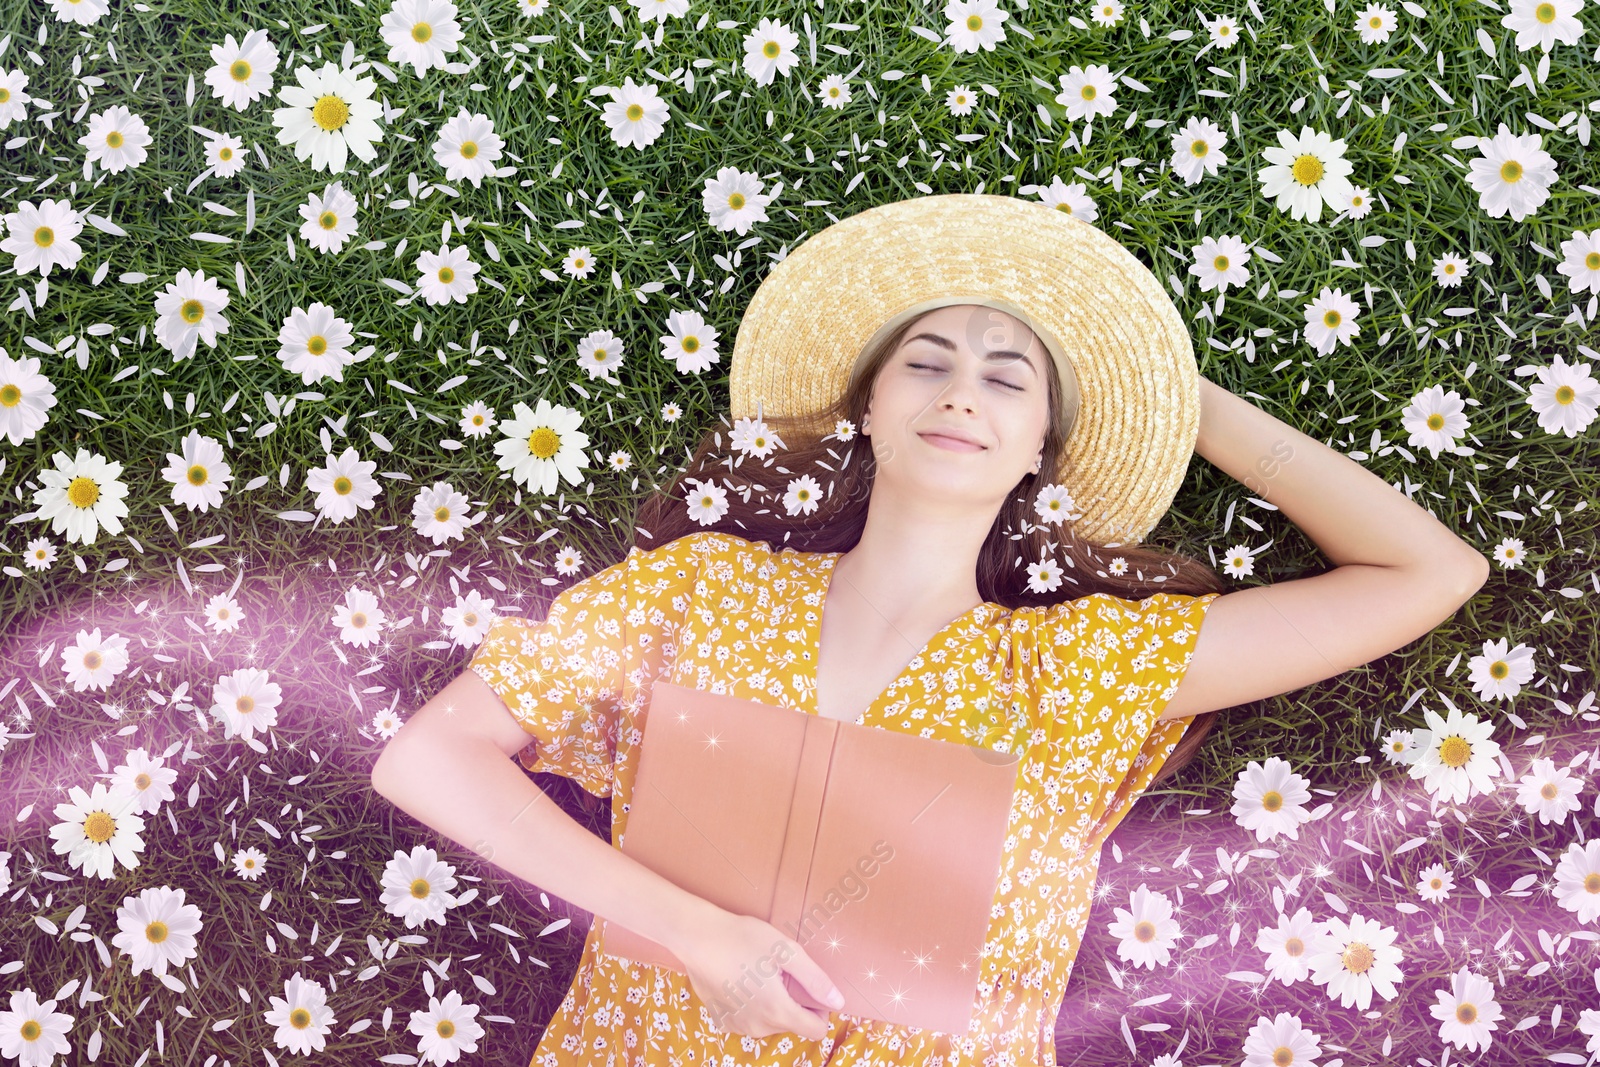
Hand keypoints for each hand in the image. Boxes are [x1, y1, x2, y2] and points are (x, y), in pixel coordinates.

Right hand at [670, 905, 843, 1040]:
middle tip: (779, 972)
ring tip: (758, 974)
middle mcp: (758, 1027)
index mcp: (777, 1011)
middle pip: (793, 1024)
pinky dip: (751, 1005)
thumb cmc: (743, 938)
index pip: (816, 1030)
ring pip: (770, 1022)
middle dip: (793, 1002)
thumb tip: (838, 1002)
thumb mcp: (786, 951)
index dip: (820, 1010)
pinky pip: (749, 1019)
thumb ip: (815, 979)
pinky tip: (741, 980)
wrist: (697, 936)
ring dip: (772, 1003)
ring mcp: (738, 1026)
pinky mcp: (722, 1020)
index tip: (808, 988)